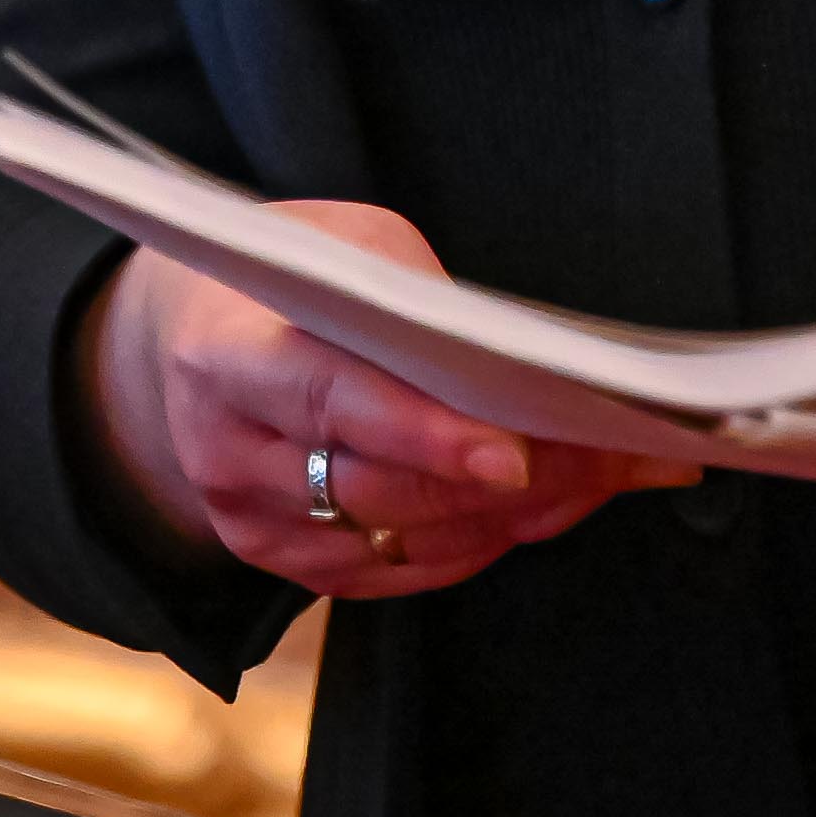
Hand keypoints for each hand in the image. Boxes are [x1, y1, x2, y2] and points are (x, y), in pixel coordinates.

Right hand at [79, 203, 697, 602]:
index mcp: (227, 357)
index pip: (335, 404)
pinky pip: (402, 573)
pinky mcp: (286, 565)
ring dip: (520, 515)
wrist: (194, 335)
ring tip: (610, 470)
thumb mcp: (345, 244)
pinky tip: (542, 503)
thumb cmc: (290, 276)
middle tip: (620, 449)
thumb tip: (526, 366)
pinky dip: (482, 542)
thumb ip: (418, 299)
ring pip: (407, 542)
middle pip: (389, 490)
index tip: (516, 455)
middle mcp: (228, 454)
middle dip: (518, 477)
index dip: (427, 436)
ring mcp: (252, 523)